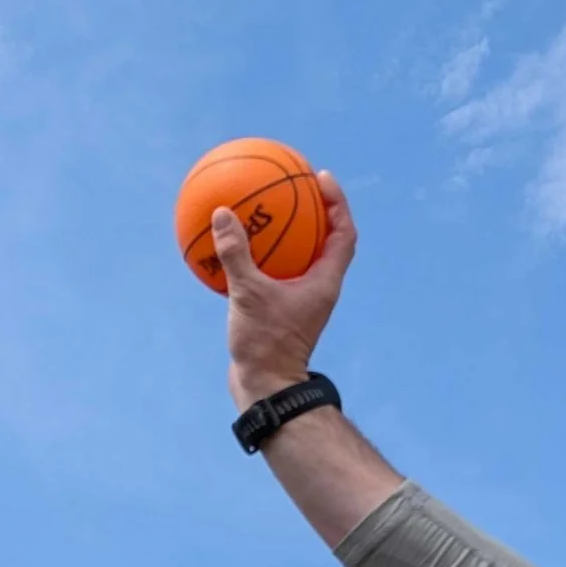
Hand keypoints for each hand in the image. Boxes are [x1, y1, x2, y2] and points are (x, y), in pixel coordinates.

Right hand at [215, 172, 357, 410]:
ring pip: (299, 259)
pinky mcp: (281, 312)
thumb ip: (237, 254)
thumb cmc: (265, 346)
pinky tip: (236, 248)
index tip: (322, 178)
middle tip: (297, 184)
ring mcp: (300, 302)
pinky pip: (274, 275)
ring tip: (268, 209)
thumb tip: (222, 213)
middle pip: (325, 241)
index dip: (338, 204)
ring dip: (289, 235)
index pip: (343, 235)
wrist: (265, 388)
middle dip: (315, 211)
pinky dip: (260, 259)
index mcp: (324, 283)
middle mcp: (318, 290)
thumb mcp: (248, 295)